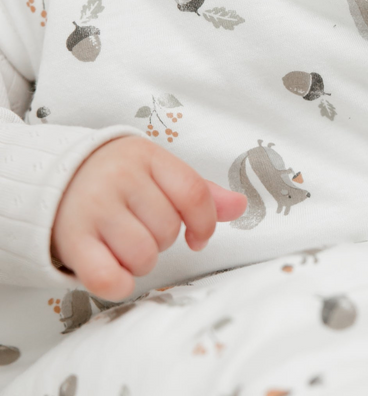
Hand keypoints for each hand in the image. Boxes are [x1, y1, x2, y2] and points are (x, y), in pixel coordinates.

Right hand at [51, 136, 246, 300]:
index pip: (193, 193)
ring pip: (143, 255)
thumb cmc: (118, 177)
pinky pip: (107, 277)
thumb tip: (241, 206)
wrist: (52, 177)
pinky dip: (118, 283)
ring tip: (127, 246)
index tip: (198, 237)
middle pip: (168, 229)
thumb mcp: (158, 172)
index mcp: (148, 157)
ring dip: (141, 261)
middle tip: (144, 230)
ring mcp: (94, 208)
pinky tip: (116, 273)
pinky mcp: (71, 239)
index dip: (204, 223)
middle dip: (164, 240)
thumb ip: (200, 192)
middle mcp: (120, 178)